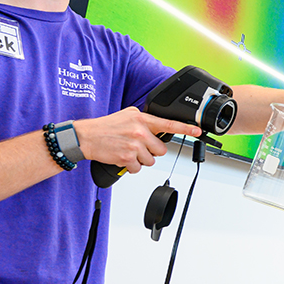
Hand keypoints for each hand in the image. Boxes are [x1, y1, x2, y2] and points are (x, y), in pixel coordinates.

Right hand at [73, 107, 201, 174]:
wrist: (86, 136)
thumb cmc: (105, 127)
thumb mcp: (127, 115)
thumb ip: (144, 121)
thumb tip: (158, 128)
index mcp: (141, 118)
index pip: (168, 124)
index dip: (185, 129)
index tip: (197, 130)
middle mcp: (140, 130)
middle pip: (160, 150)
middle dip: (151, 151)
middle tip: (137, 147)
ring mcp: (135, 144)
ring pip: (150, 160)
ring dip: (140, 160)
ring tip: (127, 151)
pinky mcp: (128, 157)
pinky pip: (138, 168)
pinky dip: (131, 167)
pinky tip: (122, 158)